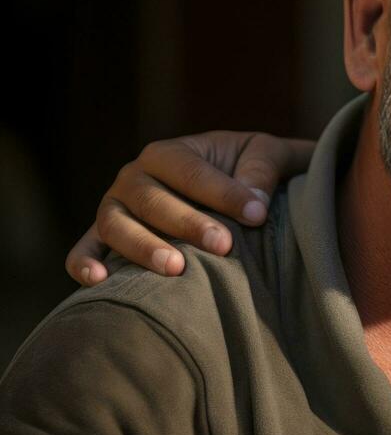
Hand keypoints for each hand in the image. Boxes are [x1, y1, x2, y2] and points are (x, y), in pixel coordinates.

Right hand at [66, 132, 314, 285]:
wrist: (226, 190)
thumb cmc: (247, 169)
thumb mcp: (264, 154)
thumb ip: (262, 170)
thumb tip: (256, 202)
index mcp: (169, 153)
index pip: (190, 171)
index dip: (223, 192)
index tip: (257, 215)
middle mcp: (134, 178)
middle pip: (152, 200)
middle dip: (188, 223)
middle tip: (223, 244)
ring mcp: (114, 208)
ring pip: (116, 225)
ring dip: (141, 247)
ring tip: (175, 268)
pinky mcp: (103, 238)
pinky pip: (84, 249)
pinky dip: (83, 264)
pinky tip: (100, 281)